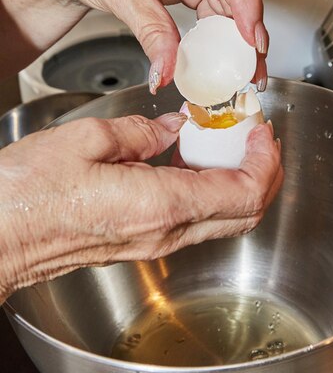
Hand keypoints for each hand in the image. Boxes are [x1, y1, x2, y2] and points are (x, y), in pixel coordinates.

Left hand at [0, 0, 267, 87]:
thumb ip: (151, 32)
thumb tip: (169, 67)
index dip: (244, 1)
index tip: (253, 37)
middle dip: (245, 26)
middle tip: (254, 63)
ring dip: (236, 32)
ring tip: (244, 65)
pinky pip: (214, 1)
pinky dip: (219, 28)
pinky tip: (225, 51)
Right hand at [0, 114, 281, 302]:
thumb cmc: (27, 194)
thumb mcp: (86, 139)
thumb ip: (141, 132)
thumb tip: (171, 128)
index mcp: (161, 204)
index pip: (245, 193)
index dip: (266, 161)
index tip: (263, 131)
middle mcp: (165, 233)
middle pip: (245, 213)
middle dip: (264, 171)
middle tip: (257, 136)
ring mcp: (154, 244)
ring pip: (223, 219)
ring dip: (238, 180)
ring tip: (226, 141)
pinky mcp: (141, 244)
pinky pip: (194, 220)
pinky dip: (210, 190)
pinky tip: (191, 159)